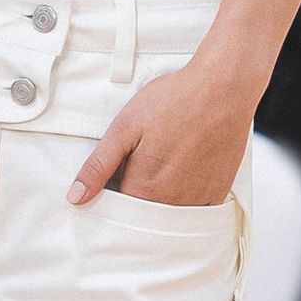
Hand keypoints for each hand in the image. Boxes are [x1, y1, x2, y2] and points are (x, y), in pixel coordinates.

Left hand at [68, 63, 249, 206]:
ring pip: (167, 212)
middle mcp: (171, 202)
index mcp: (143, 188)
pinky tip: (184, 168)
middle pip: (143, 213)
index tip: (115, 173)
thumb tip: (76, 198)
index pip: (116, 207)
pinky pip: (194, 207)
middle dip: (135, 196)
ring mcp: (198, 199)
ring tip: (164, 159)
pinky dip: (184, 196)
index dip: (110, 191)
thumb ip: (99, 166)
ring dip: (159, 197)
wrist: (224, 87)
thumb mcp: (126, 126)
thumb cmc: (174, 100)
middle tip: (142, 160)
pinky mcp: (217, 192)